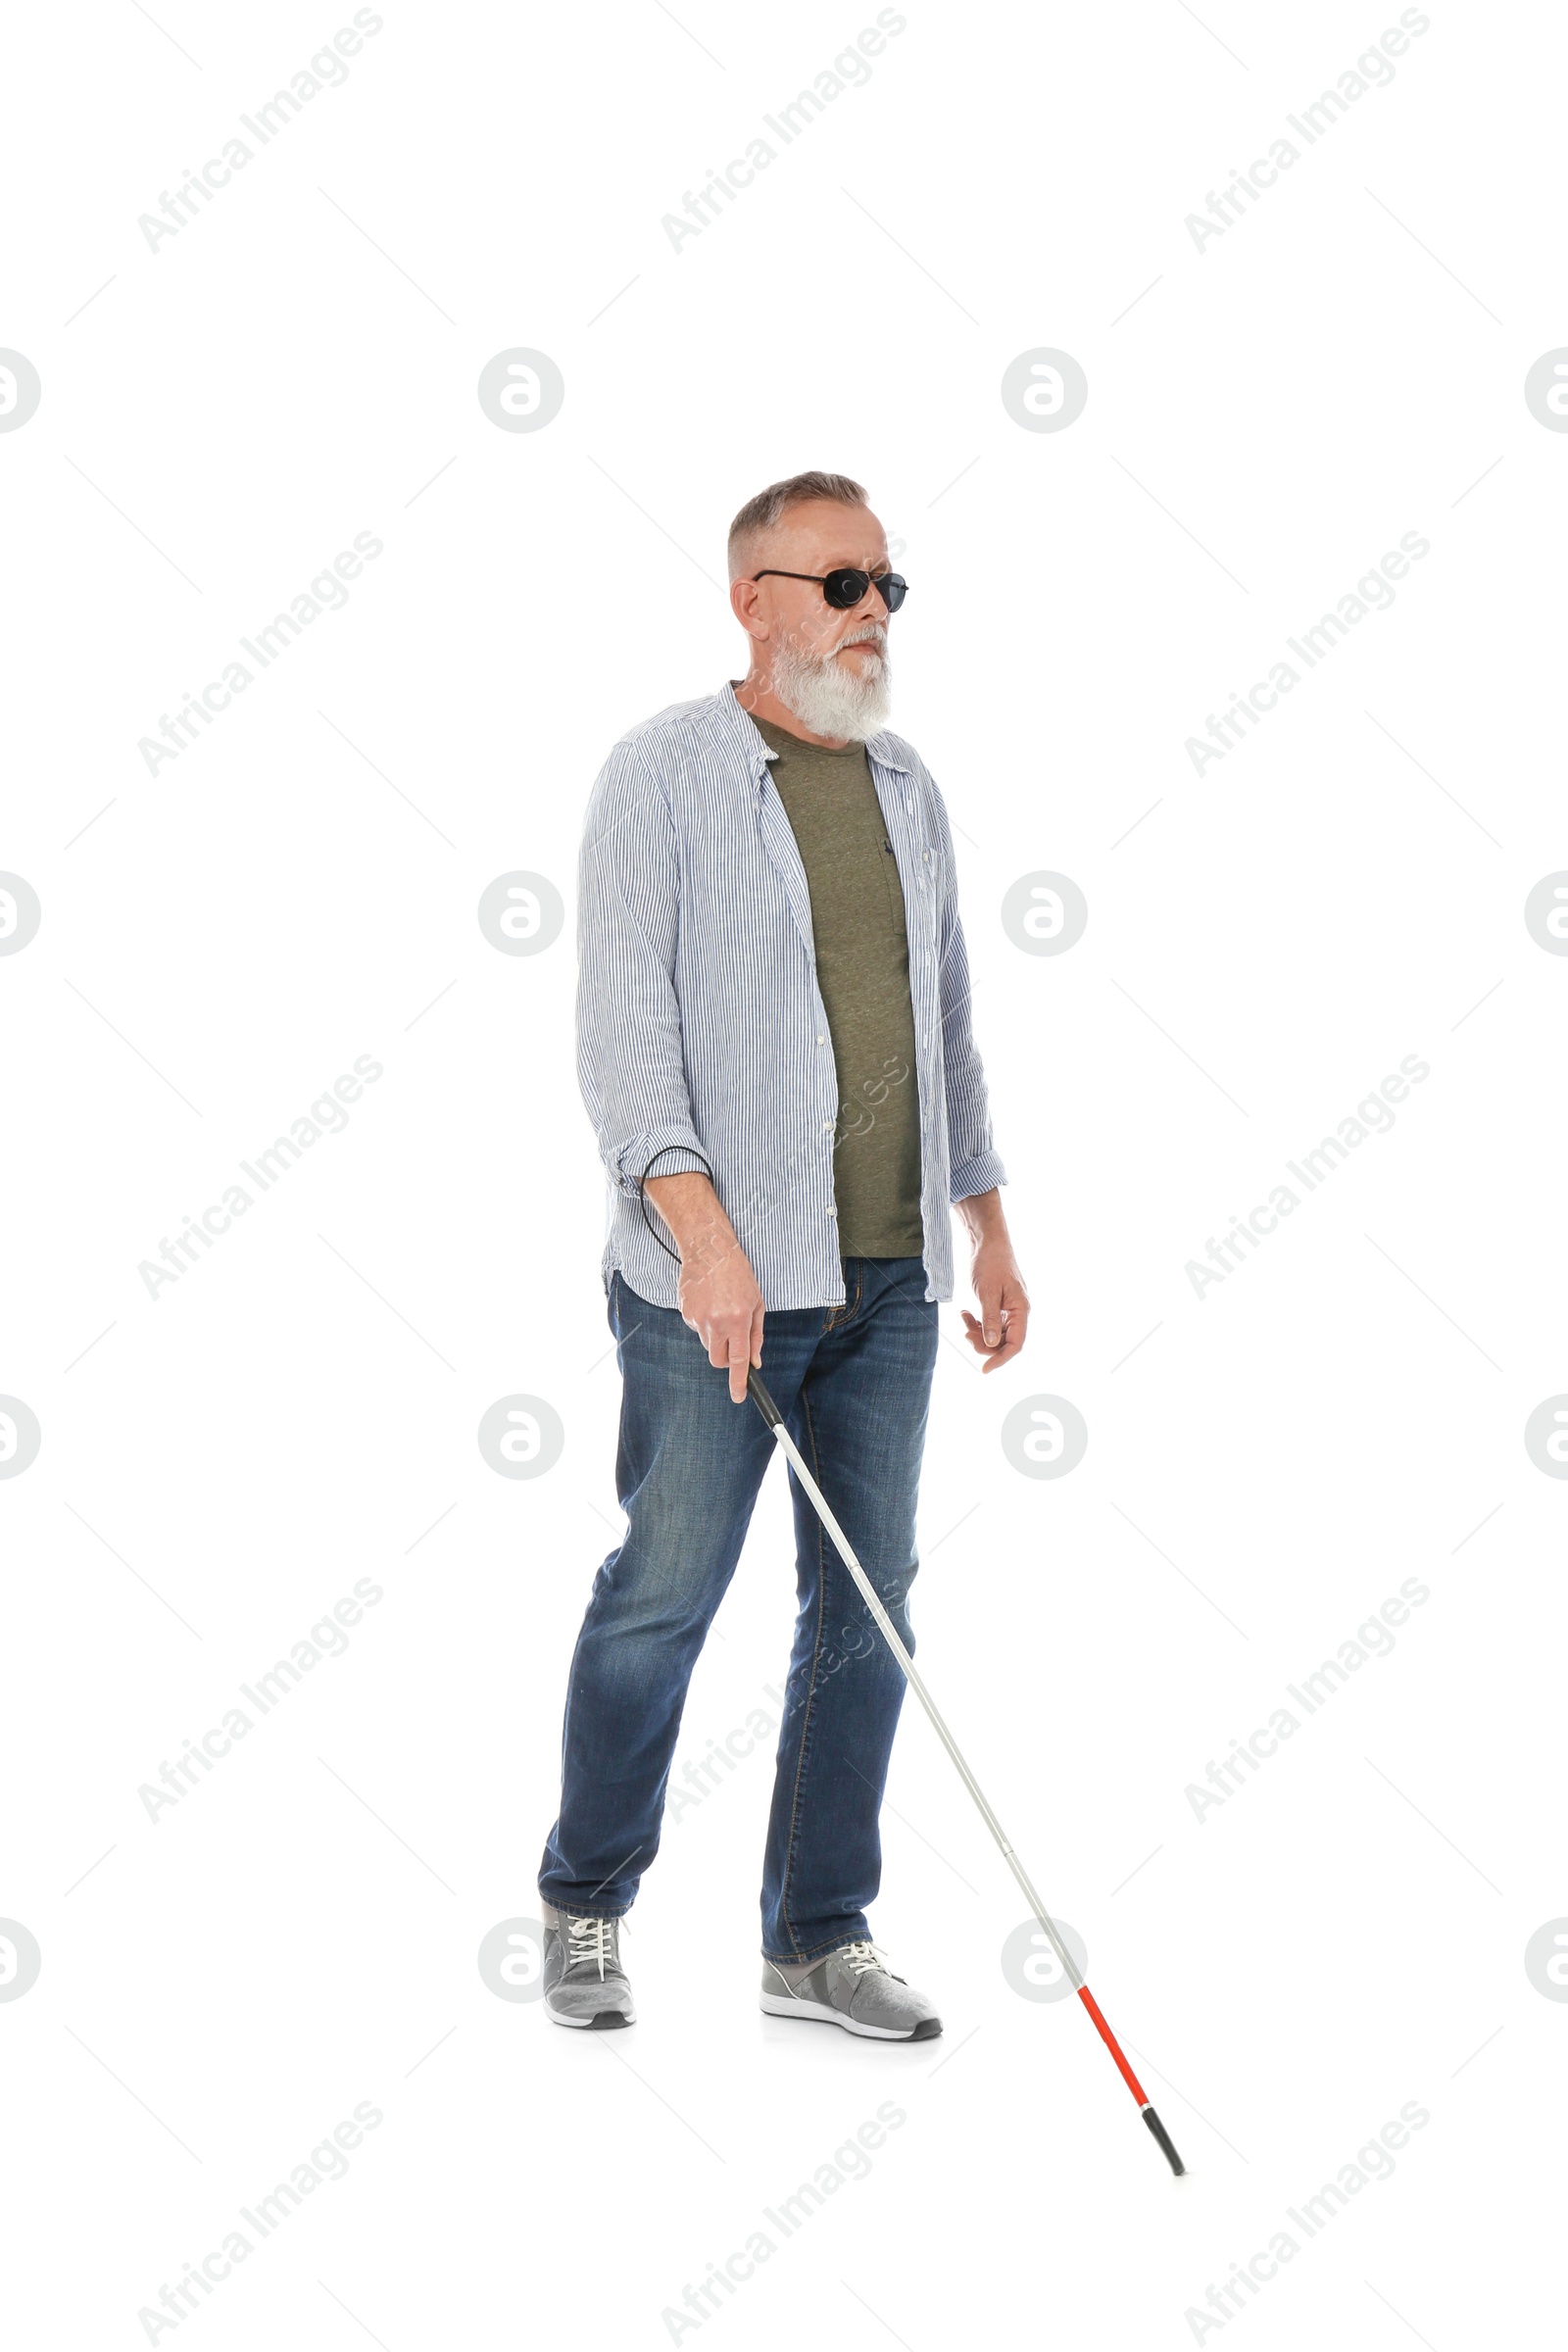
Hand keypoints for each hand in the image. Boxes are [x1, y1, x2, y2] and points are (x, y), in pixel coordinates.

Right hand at [677, 1229, 765, 1403]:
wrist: (709, 1250)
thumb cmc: (737, 1274)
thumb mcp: (756, 1303)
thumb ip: (756, 1335)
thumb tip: (755, 1361)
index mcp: (738, 1320)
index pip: (738, 1360)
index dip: (738, 1382)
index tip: (739, 1396)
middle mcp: (717, 1322)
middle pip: (717, 1359)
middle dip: (725, 1358)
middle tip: (731, 1340)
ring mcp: (698, 1318)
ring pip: (707, 1343)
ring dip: (715, 1335)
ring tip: (720, 1309)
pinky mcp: (685, 1312)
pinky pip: (696, 1328)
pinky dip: (704, 1321)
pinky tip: (708, 1302)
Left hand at [960, 1242, 1028, 1372]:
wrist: (988, 1242)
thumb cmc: (991, 1263)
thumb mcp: (987, 1292)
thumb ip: (990, 1319)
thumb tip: (990, 1344)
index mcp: (1021, 1310)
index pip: (1015, 1344)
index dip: (1000, 1359)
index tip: (983, 1369)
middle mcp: (1018, 1313)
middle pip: (1003, 1342)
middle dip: (983, 1343)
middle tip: (965, 1333)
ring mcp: (1009, 1310)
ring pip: (994, 1335)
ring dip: (977, 1333)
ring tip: (964, 1318)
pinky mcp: (999, 1306)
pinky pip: (989, 1324)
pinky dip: (977, 1323)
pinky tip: (966, 1314)